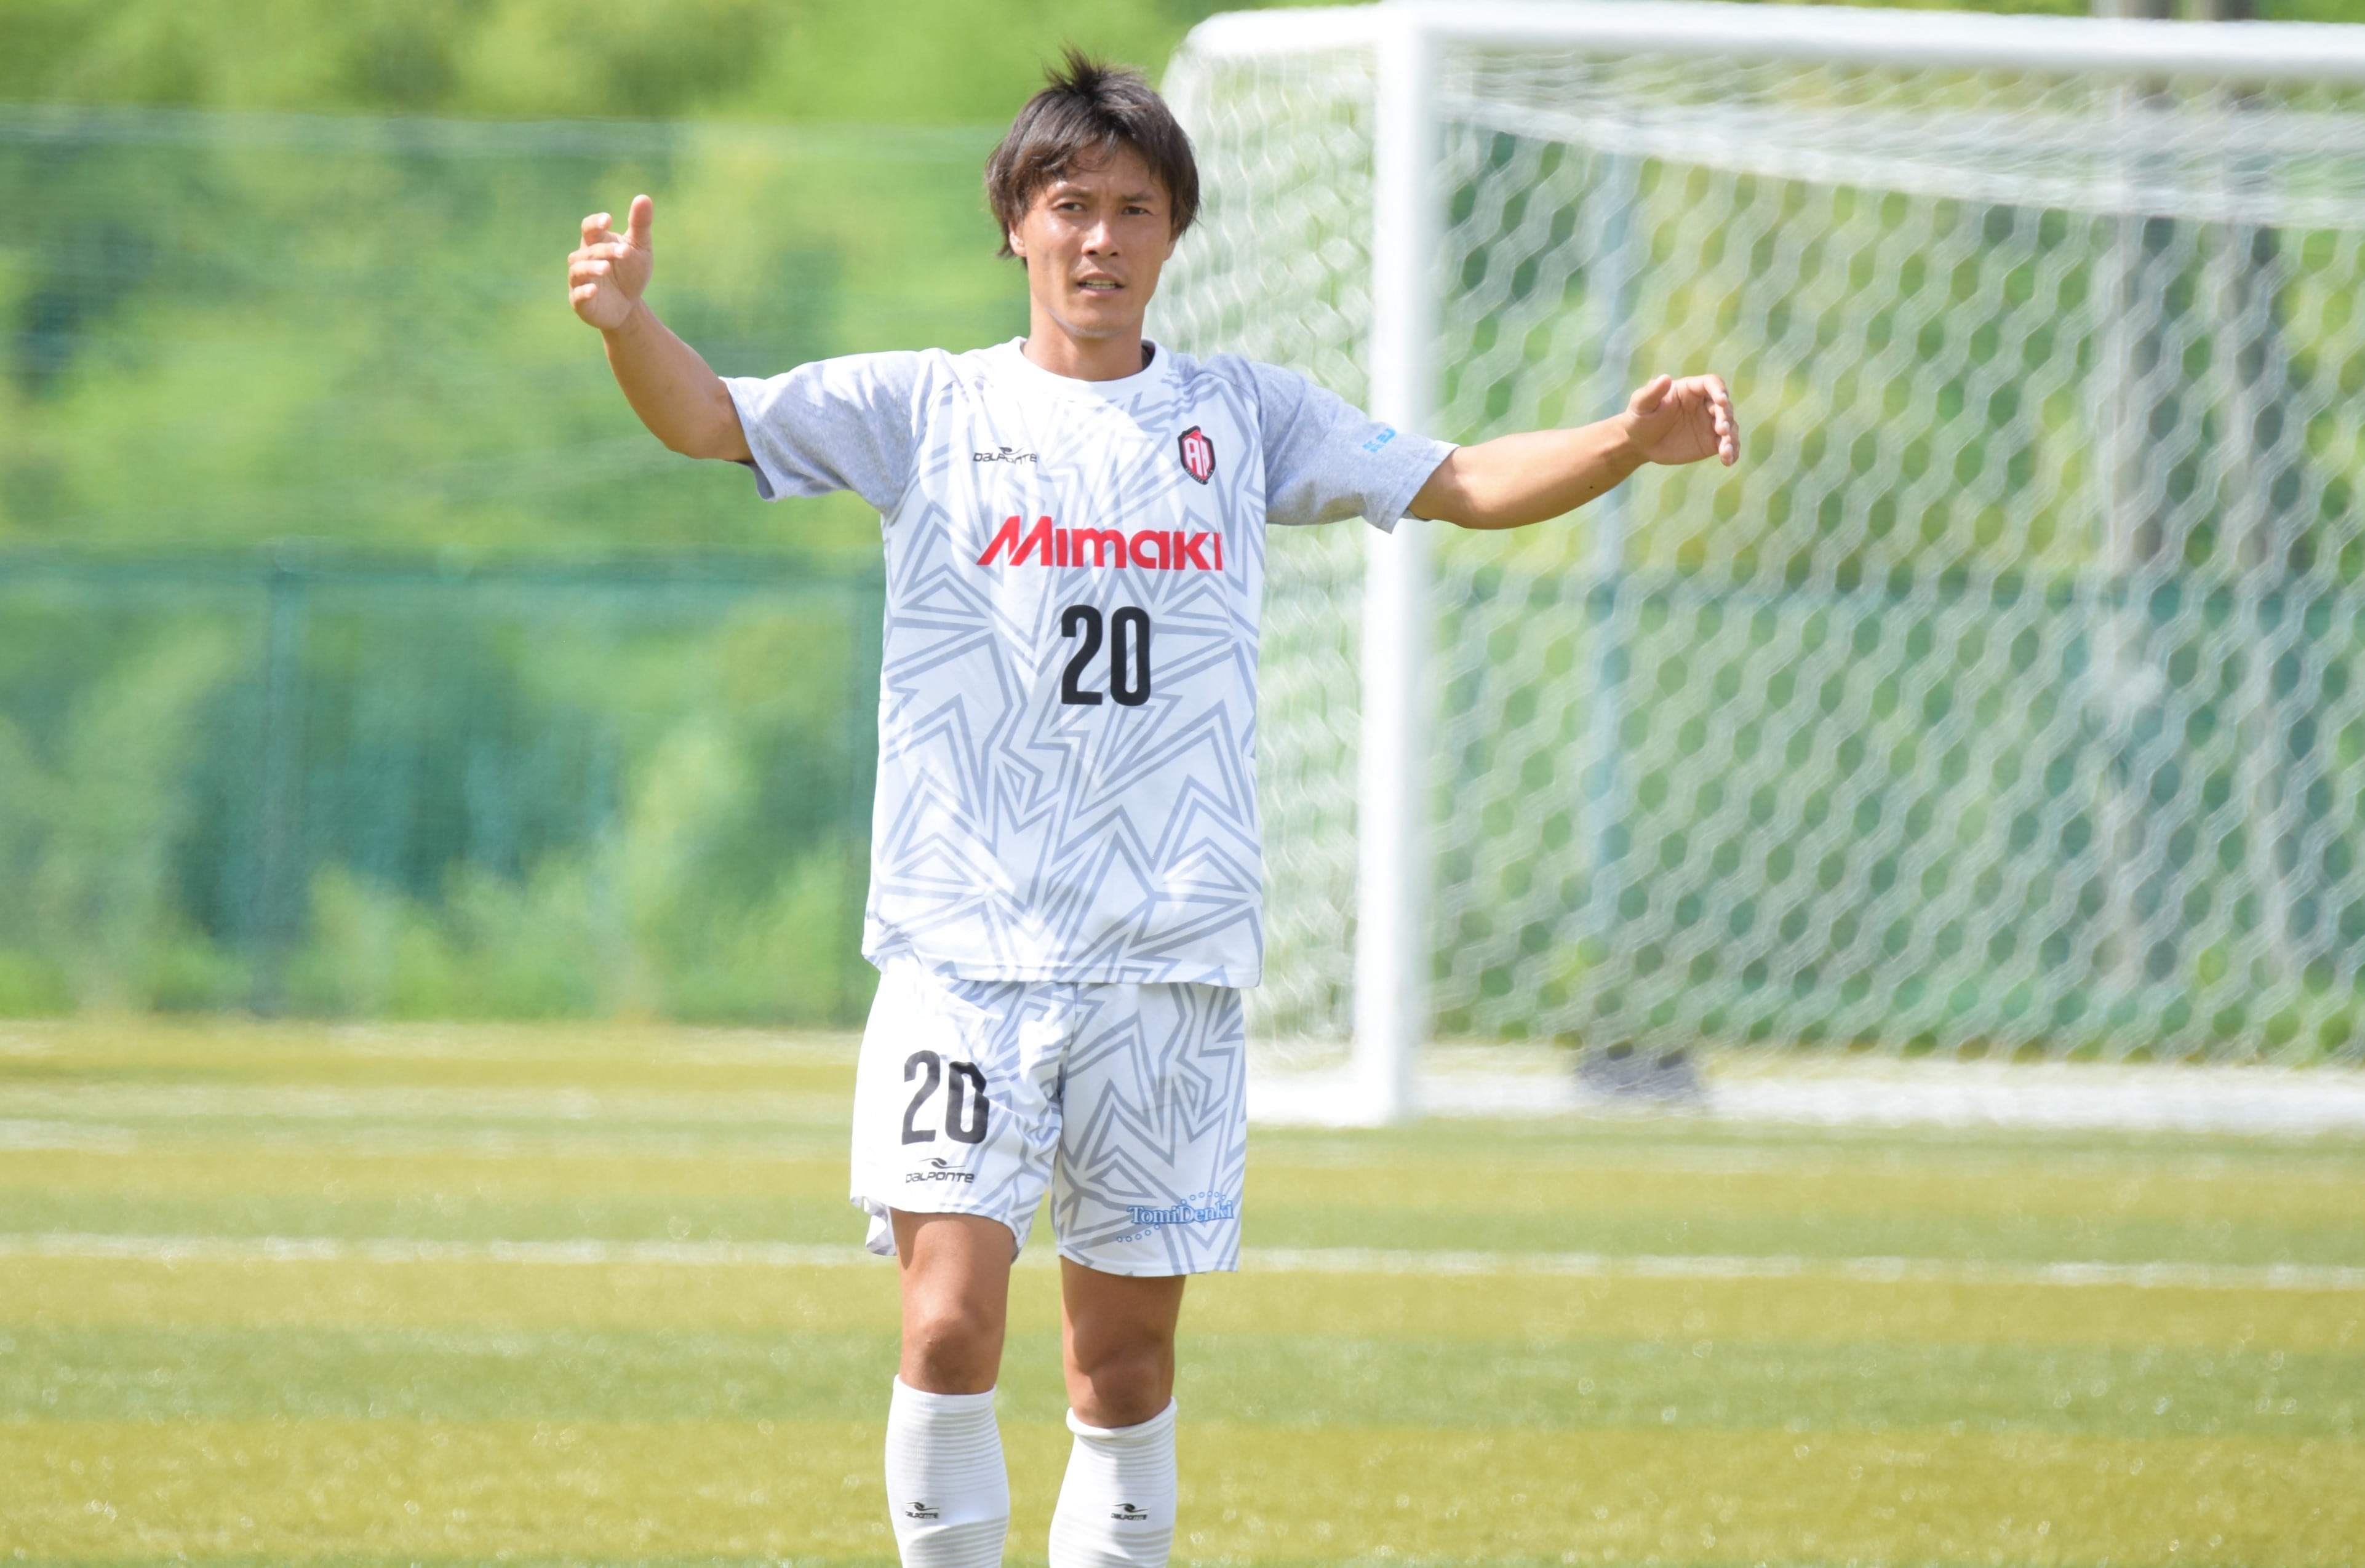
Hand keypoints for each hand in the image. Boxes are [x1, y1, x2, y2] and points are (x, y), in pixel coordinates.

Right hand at [569, 194, 654, 330]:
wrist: (629, 307)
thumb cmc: (631, 273)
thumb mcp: (640, 248)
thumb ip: (640, 225)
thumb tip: (644, 197)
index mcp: (596, 243)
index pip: (589, 228)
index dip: (595, 223)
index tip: (608, 220)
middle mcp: (583, 259)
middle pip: (588, 250)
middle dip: (605, 250)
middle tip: (625, 252)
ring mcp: (580, 281)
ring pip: (578, 270)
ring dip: (591, 267)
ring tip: (606, 268)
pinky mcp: (581, 303)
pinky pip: (577, 296)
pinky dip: (583, 292)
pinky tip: (593, 290)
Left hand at [1624, 373, 1737, 467]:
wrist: (1639, 443)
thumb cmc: (1639, 418)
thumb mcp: (1640, 404)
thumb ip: (1652, 392)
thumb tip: (1665, 378)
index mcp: (1690, 390)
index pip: (1712, 384)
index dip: (1719, 390)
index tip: (1721, 401)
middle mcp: (1705, 405)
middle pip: (1724, 407)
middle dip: (1726, 417)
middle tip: (1721, 429)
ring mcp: (1710, 424)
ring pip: (1730, 428)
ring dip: (1731, 438)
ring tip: (1725, 451)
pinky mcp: (1711, 443)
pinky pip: (1726, 446)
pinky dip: (1731, 453)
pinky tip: (1728, 461)